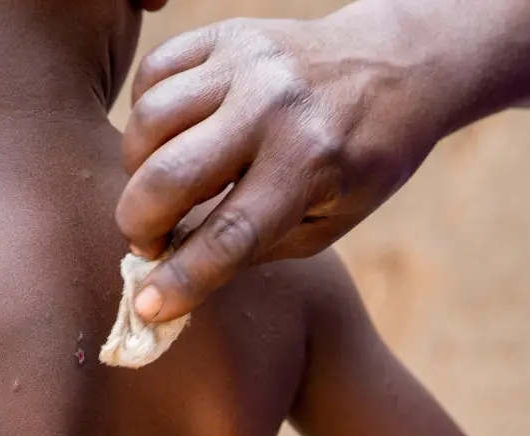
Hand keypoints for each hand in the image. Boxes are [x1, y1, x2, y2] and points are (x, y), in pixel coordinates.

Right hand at [116, 1, 489, 322]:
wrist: (393, 68)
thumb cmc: (359, 163)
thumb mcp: (323, 224)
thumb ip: (251, 248)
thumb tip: (171, 273)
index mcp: (310, 162)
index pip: (230, 235)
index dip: (182, 278)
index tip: (149, 308)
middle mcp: (273, 106)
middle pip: (170, 176)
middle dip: (140, 224)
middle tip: (151, 242)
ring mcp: (245, 62)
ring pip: (148, 121)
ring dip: (136, 170)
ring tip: (160, 189)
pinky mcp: (224, 33)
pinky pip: (152, 74)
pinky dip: (145, 115)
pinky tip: (168, 139)